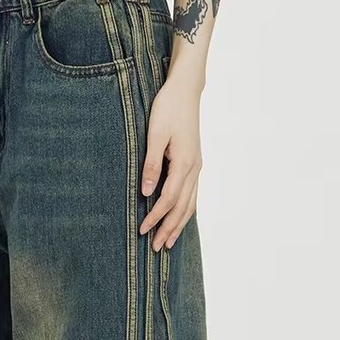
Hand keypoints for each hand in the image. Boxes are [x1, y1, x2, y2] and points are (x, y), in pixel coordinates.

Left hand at [139, 78, 202, 250]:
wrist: (185, 91)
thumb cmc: (168, 109)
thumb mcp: (155, 135)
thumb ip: (151, 164)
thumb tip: (146, 192)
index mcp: (184, 163)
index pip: (168, 199)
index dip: (156, 217)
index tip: (142, 231)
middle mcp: (194, 169)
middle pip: (181, 208)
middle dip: (168, 229)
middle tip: (155, 248)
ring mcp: (197, 167)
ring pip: (190, 204)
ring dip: (178, 224)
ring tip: (168, 242)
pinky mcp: (195, 164)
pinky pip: (192, 195)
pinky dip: (185, 211)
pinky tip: (179, 219)